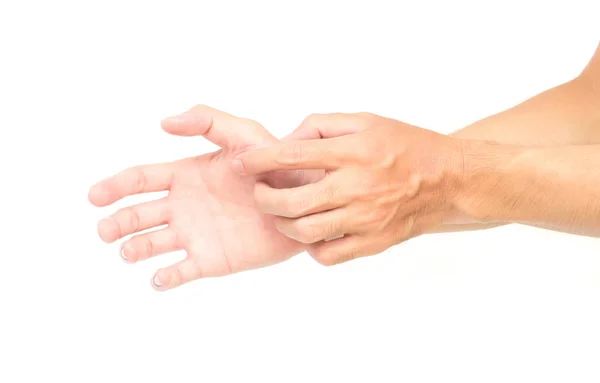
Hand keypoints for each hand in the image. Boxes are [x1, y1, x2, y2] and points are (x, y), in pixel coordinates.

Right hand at [88, 106, 308, 290]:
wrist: (305, 200)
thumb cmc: (277, 164)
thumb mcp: (244, 133)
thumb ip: (207, 122)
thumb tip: (163, 122)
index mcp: (184, 176)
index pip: (140, 181)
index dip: (114, 187)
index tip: (94, 196)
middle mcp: (183, 206)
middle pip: (137, 215)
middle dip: (118, 222)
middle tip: (106, 230)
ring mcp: (195, 235)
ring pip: (152, 244)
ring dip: (135, 249)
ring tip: (129, 251)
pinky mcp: (212, 260)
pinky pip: (181, 271)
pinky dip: (166, 277)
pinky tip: (159, 278)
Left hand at [234, 113, 466, 265]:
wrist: (448, 179)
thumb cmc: (405, 146)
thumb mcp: (366, 120)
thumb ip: (322, 125)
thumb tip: (287, 140)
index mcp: (353, 152)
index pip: (292, 157)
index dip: (258, 161)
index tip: (241, 163)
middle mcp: (357, 187)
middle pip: (291, 202)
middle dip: (264, 199)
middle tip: (259, 193)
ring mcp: (365, 219)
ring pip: (306, 232)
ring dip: (283, 223)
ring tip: (281, 213)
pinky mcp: (374, 242)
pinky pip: (329, 255)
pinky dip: (312, 247)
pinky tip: (312, 233)